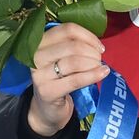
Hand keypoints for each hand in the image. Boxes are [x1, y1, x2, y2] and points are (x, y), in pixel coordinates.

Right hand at [28, 23, 106, 137]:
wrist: (48, 108)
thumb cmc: (59, 77)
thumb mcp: (63, 57)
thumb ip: (75, 45)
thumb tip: (97, 45)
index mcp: (39, 42)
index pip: (67, 30)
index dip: (88, 36)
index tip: (99, 47)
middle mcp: (35, 56)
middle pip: (73, 46)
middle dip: (92, 52)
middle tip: (99, 60)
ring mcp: (38, 74)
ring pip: (75, 61)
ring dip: (93, 64)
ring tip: (100, 68)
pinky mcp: (46, 91)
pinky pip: (76, 80)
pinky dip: (93, 75)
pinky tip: (103, 73)